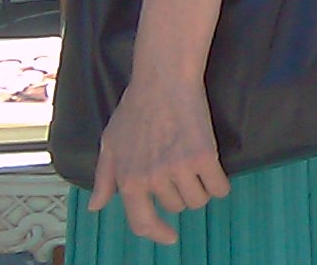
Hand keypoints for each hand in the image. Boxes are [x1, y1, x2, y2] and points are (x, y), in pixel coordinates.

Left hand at [88, 76, 229, 243]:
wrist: (163, 80)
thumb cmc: (135, 108)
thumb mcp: (110, 144)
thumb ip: (105, 178)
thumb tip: (97, 206)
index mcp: (128, 180)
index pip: (142, 222)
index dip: (157, 234)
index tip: (170, 236)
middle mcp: (153, 179)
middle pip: (177, 206)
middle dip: (180, 192)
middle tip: (179, 166)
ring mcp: (179, 169)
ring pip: (199, 199)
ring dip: (201, 188)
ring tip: (195, 164)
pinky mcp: (203, 157)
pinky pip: (219, 187)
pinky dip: (220, 183)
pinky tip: (214, 168)